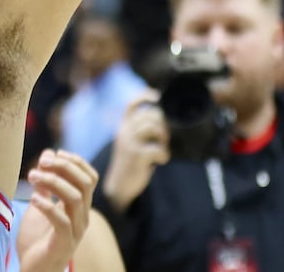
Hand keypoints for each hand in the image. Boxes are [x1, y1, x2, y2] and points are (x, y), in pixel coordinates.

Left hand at [17, 149, 101, 271]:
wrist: (34, 270)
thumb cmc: (37, 239)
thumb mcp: (39, 205)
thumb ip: (44, 184)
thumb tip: (47, 154)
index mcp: (79, 207)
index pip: (90, 178)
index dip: (76, 161)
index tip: (55, 153)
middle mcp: (82, 217)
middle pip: (85, 184)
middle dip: (64, 167)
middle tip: (42, 161)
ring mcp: (76, 231)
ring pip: (75, 198)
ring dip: (53, 182)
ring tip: (31, 176)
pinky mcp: (64, 244)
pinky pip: (62, 221)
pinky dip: (48, 207)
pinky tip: (33, 199)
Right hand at [101, 90, 169, 211]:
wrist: (119, 187)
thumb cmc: (131, 163)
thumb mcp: (130, 142)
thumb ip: (140, 129)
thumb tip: (161, 116)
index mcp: (123, 127)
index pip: (131, 104)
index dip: (144, 96)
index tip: (157, 96)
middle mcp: (125, 132)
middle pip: (149, 115)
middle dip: (162, 124)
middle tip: (164, 138)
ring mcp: (130, 143)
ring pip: (153, 128)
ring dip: (164, 137)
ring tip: (163, 147)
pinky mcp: (137, 157)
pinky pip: (158, 149)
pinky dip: (164, 155)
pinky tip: (161, 161)